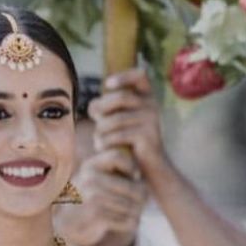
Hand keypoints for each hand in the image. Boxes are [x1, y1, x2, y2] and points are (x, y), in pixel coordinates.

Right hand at [57, 145, 146, 245]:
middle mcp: (90, 179)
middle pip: (132, 187)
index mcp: (91, 166)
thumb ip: (116, 169)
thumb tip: (138, 176)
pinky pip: (126, 220)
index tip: (134, 176)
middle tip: (142, 201)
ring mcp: (92, 198)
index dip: (132, 166)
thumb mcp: (97, 176)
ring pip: (131, 206)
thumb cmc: (91, 196)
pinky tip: (129, 222)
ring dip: (136, 211)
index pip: (118, 157)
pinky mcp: (96, 216)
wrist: (69, 222)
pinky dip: (131, 223)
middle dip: (142, 196)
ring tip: (135, 212)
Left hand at [88, 68, 167, 182]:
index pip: (140, 76)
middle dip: (102, 109)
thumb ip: (106, 110)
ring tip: (98, 142)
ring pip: (115, 119)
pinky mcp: (147, 135)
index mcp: (147, 97)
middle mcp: (152, 105)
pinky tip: (102, 149)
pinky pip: (118, 135)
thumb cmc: (129, 144)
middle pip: (120, 97)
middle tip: (96, 123)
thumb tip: (93, 105)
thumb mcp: (119, 122)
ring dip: (101, 131)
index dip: (124, 76)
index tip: (108, 85)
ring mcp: (151, 119)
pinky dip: (106, 142)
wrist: (148, 169)